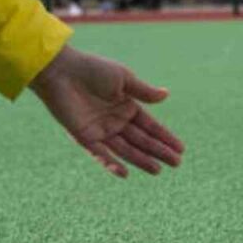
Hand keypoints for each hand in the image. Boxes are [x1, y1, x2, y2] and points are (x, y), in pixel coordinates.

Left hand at [30, 45, 183, 177]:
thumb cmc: (92, 69)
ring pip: (125, 149)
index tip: (180, 148)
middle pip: (141, 140)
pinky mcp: (84, 136)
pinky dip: (111, 163)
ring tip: (158, 170)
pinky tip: (125, 173)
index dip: (165, 137)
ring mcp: (100, 130)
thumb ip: (143, 91)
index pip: (150, 125)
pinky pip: (100, 153)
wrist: (62, 71)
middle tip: (176, 163)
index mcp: (126, 105)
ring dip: (141, 160)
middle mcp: (115, 120)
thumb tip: (167, 95)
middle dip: (158, 151)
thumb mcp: (123, 78)